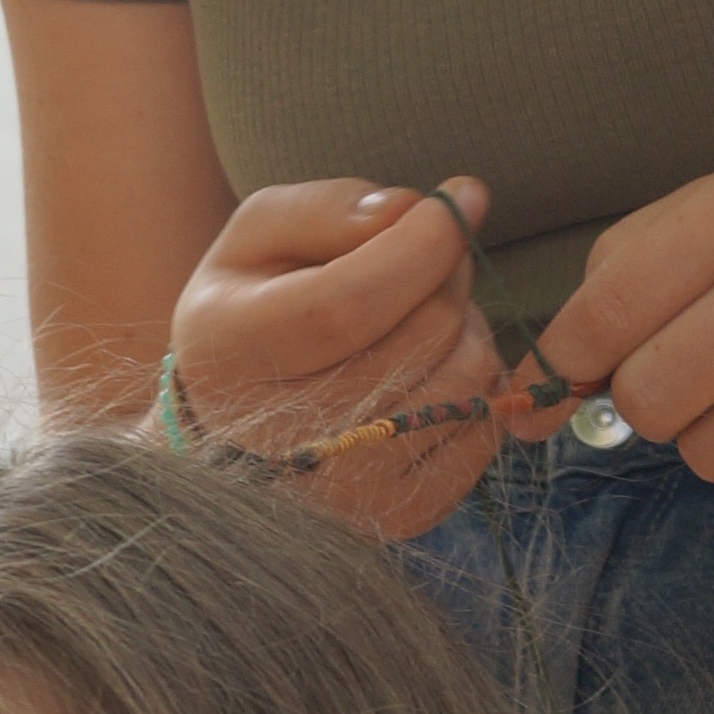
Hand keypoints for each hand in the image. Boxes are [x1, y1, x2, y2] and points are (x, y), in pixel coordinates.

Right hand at [168, 175, 513, 539]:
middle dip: (448, 273)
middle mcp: (280, 440)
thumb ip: (326, 209)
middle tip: (432, 254)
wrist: (238, 421)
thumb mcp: (260, 236)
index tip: (461, 197)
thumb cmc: (254, 309)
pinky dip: (475, 383)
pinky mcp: (402, 516)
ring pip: (465, 382)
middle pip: (420, 338)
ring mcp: (345, 491)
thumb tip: (408, 210)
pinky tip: (433, 368)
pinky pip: (486, 428)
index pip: (347, 303)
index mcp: (228, 354)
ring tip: (424, 313)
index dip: (422, 243)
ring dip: (466, 327)